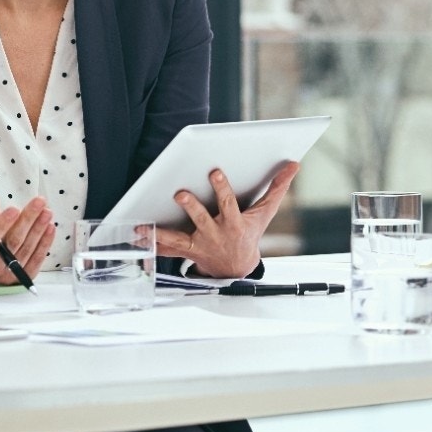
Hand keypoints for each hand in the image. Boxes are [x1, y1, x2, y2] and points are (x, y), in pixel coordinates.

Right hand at [0, 187, 54, 283]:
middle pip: (13, 242)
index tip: (13, 209)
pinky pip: (36, 260)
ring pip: (27, 249)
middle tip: (39, 203)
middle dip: (28, 220)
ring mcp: (7, 274)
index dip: (1, 224)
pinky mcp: (21, 277)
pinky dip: (44, 243)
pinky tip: (50, 228)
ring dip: (39, 229)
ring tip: (47, 212)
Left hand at [154, 162, 299, 278]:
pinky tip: (136, 238)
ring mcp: (198, 245)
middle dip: (191, 207)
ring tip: (143, 227)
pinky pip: (166, 250)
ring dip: (161, 233)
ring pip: (178, 239)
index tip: (214, 172)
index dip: (222, 188)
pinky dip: (151, 245)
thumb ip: (277, 188)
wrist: (237, 268)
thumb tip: (294, 164)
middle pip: (202, 219)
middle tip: (179, 193)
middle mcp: (214, 235)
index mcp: (233, 224)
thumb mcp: (264, 213)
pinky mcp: (185, 252)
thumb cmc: (249, 234)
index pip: (228, 204)